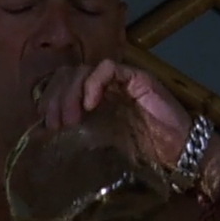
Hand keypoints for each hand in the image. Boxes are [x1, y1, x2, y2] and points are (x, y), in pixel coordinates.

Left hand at [35, 59, 192, 165]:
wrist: (177, 151)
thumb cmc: (143, 150)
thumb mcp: (100, 142)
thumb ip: (78, 133)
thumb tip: (42, 137)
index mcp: (93, 98)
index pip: (62, 85)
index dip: (50, 99)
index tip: (45, 123)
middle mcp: (104, 85)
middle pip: (68, 75)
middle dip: (56, 98)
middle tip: (56, 124)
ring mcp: (120, 80)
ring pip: (84, 70)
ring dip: (70, 94)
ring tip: (70, 120)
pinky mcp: (136, 78)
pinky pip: (109, 69)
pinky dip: (94, 83)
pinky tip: (90, 105)